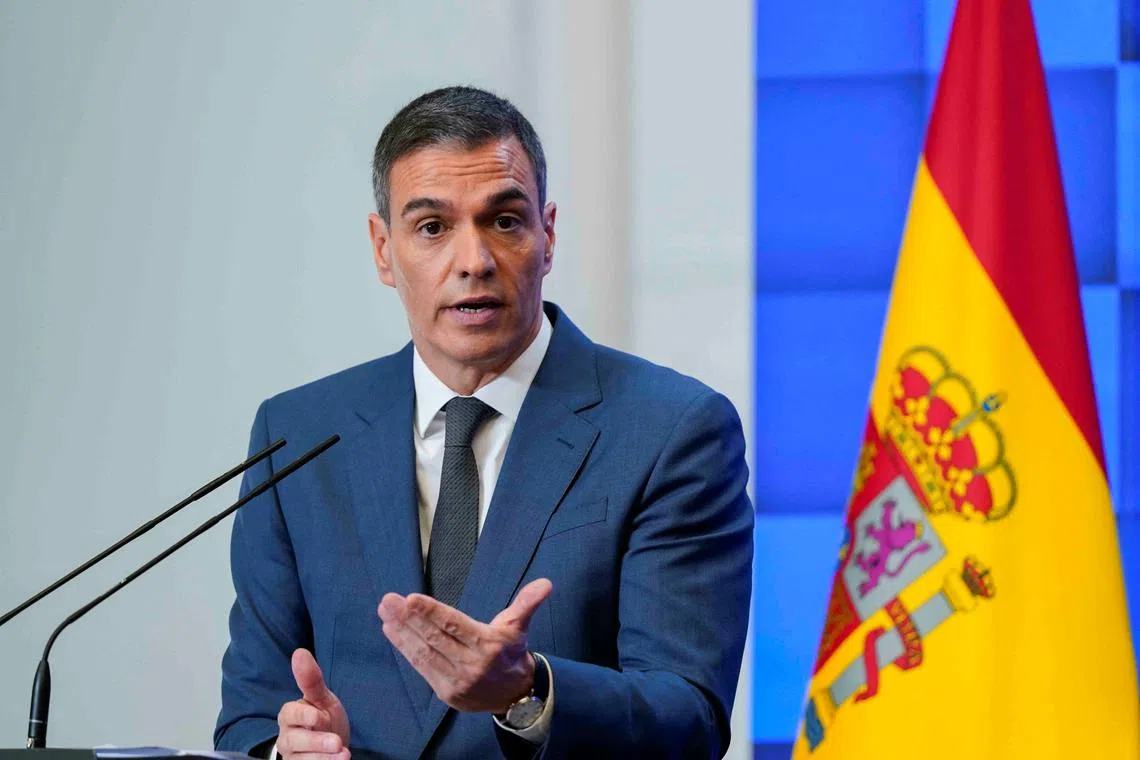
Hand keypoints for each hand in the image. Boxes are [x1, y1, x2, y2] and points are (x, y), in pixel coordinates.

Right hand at [275, 648, 350, 759]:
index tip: (318, 717)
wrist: (331, 747)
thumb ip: (311, 679)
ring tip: (344, 755)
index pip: (290, 714)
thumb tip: (299, 652)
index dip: (303, 716)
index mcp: (290, 716)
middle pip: (295, 741)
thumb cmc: (323, 718)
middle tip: (337, 742)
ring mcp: (294, 757)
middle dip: (317, 742)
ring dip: (323, 759)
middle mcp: (287, 738)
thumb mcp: (322, 699)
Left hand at [378, 578, 552, 712]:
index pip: (455, 625)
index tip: (411, 599)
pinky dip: (405, 649)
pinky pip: (422, 667)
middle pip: (435, 638)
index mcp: (489, 644)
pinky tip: (391, 631)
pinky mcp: (447, 692)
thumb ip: (527, 603)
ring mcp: (458, 680)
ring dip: (401, 632)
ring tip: (385, 613)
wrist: (516, 695)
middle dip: (409, 619)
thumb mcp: (519, 626)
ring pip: (424, 653)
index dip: (432, 612)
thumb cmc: (511, 653)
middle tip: (388, 601)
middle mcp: (472, 664)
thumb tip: (545, 584)